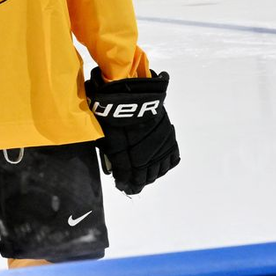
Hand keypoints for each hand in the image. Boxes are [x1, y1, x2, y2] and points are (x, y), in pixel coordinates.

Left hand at [86, 67, 179, 195]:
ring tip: (144, 178)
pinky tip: (159, 168)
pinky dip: (165, 164)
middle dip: (138, 181)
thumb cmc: (110, 109)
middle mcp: (146, 145)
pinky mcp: (167, 131)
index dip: (126, 182)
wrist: (128, 87)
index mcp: (127, 145)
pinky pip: (171, 154)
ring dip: (151, 174)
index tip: (123, 188)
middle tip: (131, 186)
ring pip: (158, 165)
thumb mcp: (105, 133)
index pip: (129, 172)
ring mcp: (159, 138)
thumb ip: (112, 154)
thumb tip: (117, 175)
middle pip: (145, 171)